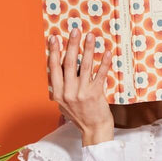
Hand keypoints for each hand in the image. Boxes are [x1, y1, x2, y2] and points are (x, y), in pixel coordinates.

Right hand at [48, 27, 113, 143]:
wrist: (94, 130)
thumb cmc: (79, 116)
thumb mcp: (64, 104)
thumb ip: (61, 87)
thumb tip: (60, 68)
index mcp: (57, 93)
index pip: (54, 68)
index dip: (54, 51)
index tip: (55, 38)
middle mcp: (67, 92)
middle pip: (68, 63)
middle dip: (71, 44)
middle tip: (75, 30)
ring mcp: (81, 93)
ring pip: (84, 66)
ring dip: (87, 49)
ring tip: (91, 36)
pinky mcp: (95, 94)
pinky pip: (100, 74)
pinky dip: (104, 63)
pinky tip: (107, 52)